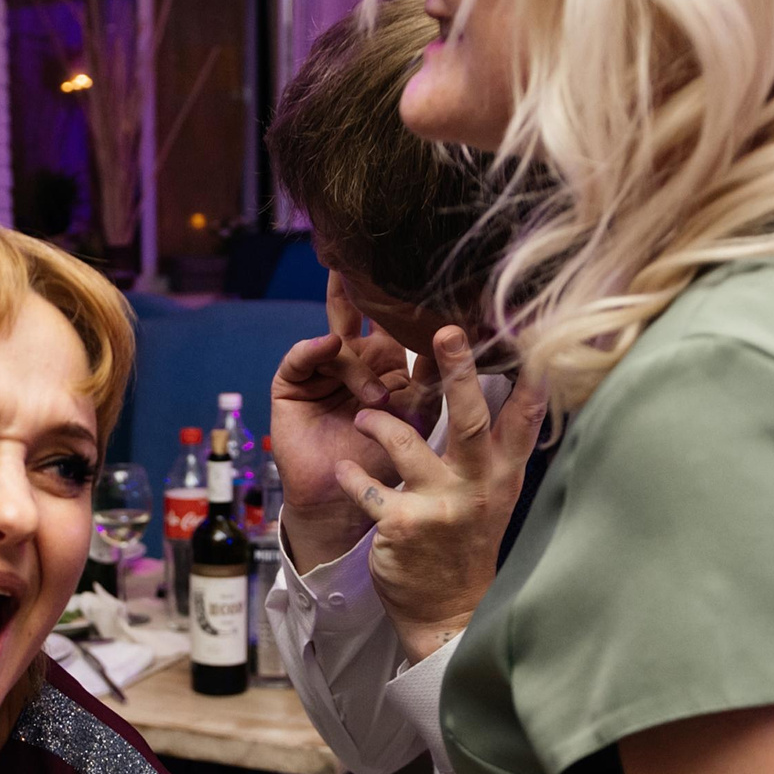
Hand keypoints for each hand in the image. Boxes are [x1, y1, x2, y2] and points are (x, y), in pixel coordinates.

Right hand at [271, 274, 443, 569]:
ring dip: (357, 362)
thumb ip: (440, 382)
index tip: (424, 275)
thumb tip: (481, 345)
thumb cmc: (391, 475)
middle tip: (364, 259)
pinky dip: (310, 349)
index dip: (409, 306)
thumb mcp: (423, 421)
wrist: (348, 514)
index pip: (402, 329)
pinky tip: (325, 346)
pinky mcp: (291, 390)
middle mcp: (356, 367)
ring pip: (335, 340)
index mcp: (392, 371)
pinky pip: (299, 359)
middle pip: (361, 319)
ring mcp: (321, 377)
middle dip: (363, 290)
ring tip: (377, 399)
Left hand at [335, 327, 547, 661]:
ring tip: (362, 415)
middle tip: (446, 332)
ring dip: (378, 422)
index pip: (524, 420)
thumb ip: (494, 452)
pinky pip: (368, 487)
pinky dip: (351, 474)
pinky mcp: (402, 526)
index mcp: (504, 474)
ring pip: (407, 443)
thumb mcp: (492, 497)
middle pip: (472, 419)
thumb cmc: (465, 544)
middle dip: (458, 372)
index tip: (533, 340)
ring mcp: (441, 505)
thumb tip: (501, 394)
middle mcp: (480, 485)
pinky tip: (343, 468)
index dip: (531, 380)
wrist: (447, 610)